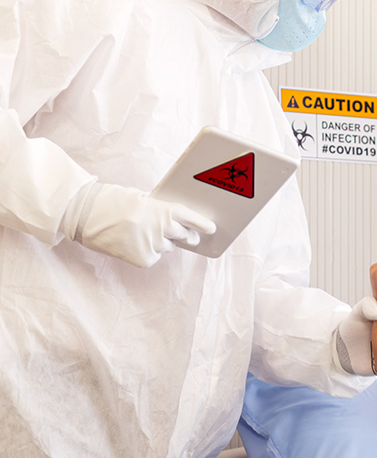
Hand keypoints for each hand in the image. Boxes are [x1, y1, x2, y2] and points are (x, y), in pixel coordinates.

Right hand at [72, 183, 215, 266]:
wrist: (83, 215)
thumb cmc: (111, 202)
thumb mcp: (140, 198)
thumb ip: (158, 209)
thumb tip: (176, 220)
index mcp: (162, 209)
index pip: (190, 217)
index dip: (202, 224)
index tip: (212, 229)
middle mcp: (161, 227)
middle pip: (184, 236)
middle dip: (186, 236)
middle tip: (186, 235)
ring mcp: (152, 244)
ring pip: (167, 247)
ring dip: (161, 242)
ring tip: (140, 233)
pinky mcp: (142, 259)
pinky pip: (153, 257)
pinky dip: (147, 253)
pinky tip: (131, 243)